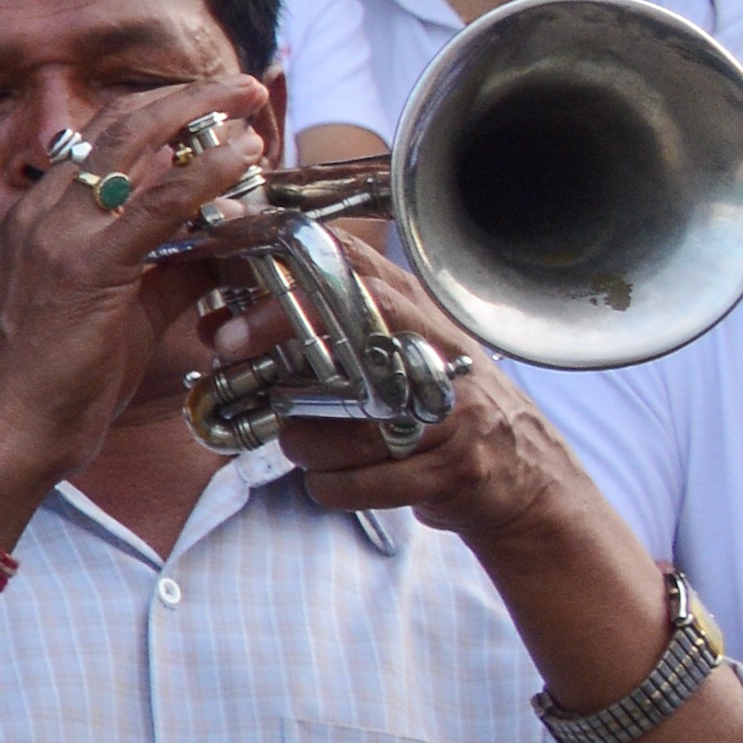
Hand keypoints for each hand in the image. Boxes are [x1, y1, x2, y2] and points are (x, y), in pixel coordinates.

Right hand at [0, 71, 276, 522]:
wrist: (15, 430)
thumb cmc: (61, 379)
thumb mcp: (123, 308)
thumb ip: (170, 266)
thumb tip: (226, 242)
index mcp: (41, 217)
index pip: (100, 138)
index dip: (160, 111)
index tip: (210, 105)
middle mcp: (44, 212)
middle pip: (118, 124)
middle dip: (186, 96)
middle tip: (240, 87)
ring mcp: (60, 234)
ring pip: (134, 146)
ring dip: (200, 115)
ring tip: (250, 104)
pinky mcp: (89, 266)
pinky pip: (158, 202)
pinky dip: (207, 172)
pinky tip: (243, 157)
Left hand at [250, 231, 597, 550]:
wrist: (525, 480)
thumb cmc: (437, 413)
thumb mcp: (392, 353)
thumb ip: (317, 334)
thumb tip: (217, 326)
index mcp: (418, 315)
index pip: (352, 265)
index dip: (288, 259)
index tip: (230, 257)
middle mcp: (438, 352)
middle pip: (348, 321)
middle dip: (277, 330)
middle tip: (228, 345)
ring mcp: (450, 411)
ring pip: (335, 422)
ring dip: (303, 441)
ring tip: (311, 443)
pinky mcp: (449, 469)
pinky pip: (352, 480)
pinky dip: (330, 485)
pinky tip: (337, 478)